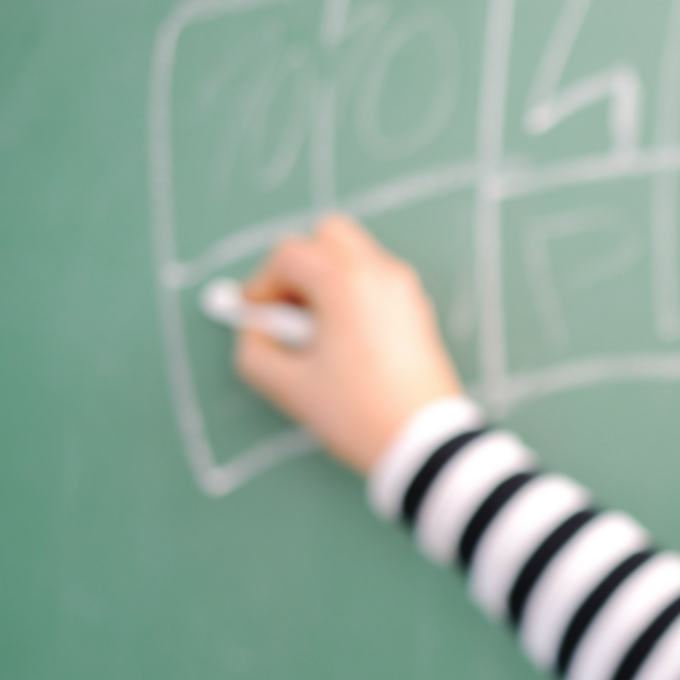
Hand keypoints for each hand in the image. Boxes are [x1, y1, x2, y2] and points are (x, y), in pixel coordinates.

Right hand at [234, 215, 463, 474]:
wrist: (426, 442)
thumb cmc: (360, 414)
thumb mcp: (290, 387)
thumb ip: (254, 350)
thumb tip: (253, 332)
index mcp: (346, 282)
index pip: (289, 254)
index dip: (261, 284)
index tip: (254, 317)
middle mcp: (380, 273)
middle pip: (327, 237)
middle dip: (297, 268)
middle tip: (286, 313)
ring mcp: (404, 290)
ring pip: (354, 257)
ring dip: (326, 281)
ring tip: (316, 333)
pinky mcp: (417, 311)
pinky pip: (376, 282)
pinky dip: (352, 295)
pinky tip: (345, 342)